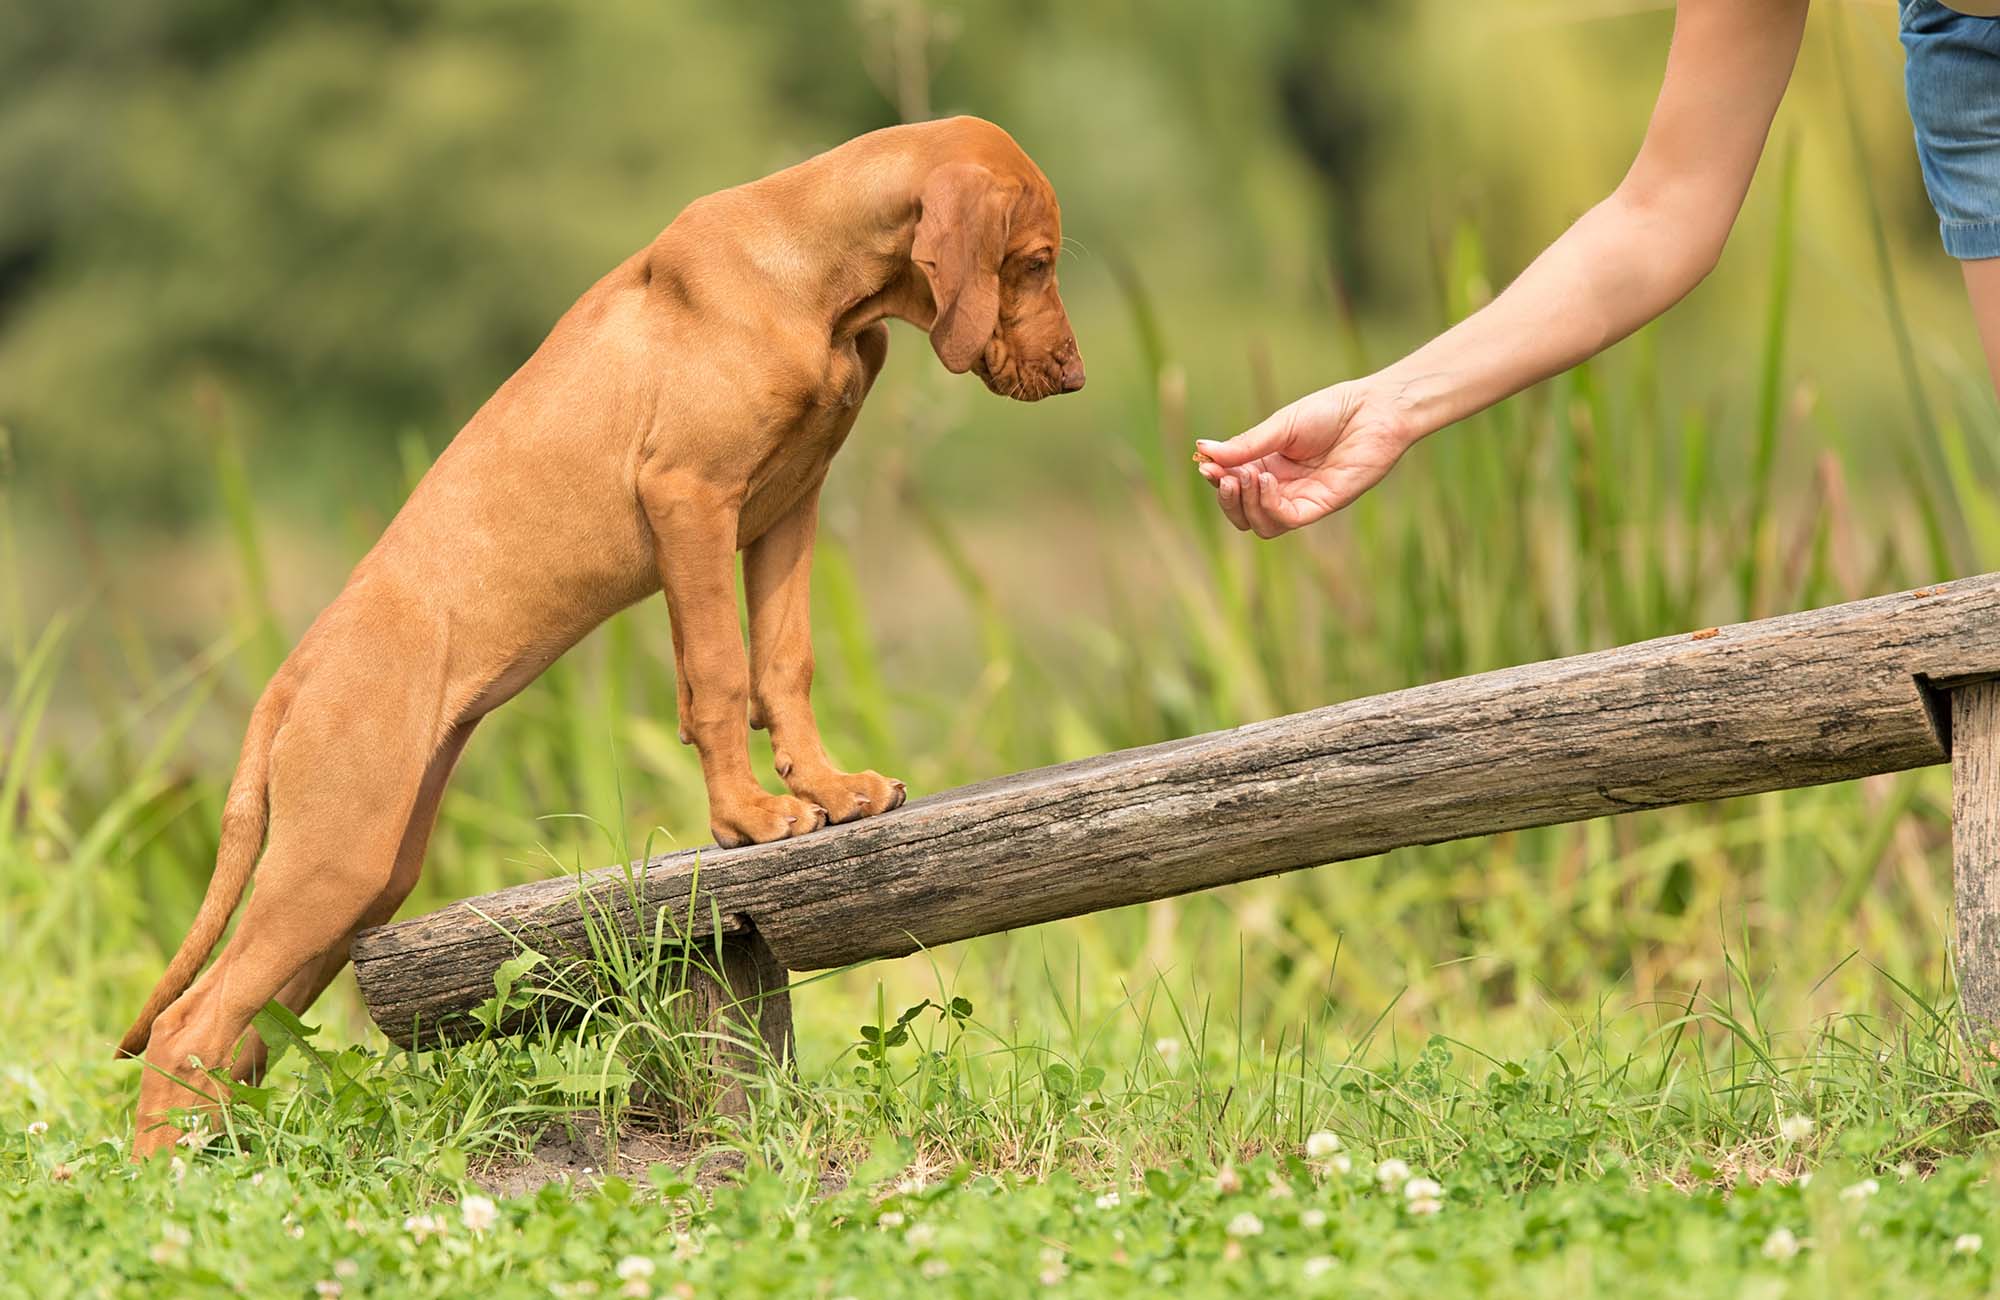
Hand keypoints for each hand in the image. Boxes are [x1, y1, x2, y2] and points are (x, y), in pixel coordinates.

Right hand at [1195, 381, 1418, 536]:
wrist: (1374, 410)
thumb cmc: (1331, 411)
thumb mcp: (1280, 426)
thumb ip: (1245, 445)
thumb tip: (1202, 450)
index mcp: (1267, 464)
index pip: (1232, 485)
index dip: (1216, 480)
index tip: (1205, 465)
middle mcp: (1281, 487)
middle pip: (1242, 513)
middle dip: (1227, 499)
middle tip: (1222, 477)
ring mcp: (1300, 498)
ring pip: (1259, 524)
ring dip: (1246, 504)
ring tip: (1248, 476)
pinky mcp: (1320, 506)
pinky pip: (1285, 520)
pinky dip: (1268, 505)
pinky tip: (1267, 481)